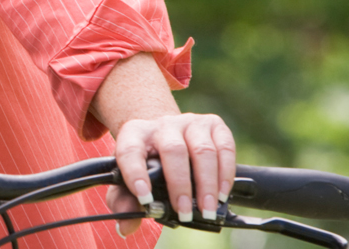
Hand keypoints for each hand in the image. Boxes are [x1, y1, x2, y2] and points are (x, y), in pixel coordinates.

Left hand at [106, 113, 234, 236]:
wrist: (166, 136)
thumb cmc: (146, 162)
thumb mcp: (128, 177)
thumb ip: (123, 201)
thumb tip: (126, 226)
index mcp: (134, 134)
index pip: (130, 151)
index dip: (136, 174)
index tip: (145, 198)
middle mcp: (162, 124)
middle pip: (173, 150)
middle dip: (180, 185)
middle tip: (184, 212)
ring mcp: (190, 122)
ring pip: (202, 150)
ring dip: (207, 184)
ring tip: (207, 209)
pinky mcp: (214, 124)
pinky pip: (225, 148)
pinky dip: (225, 174)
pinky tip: (221, 194)